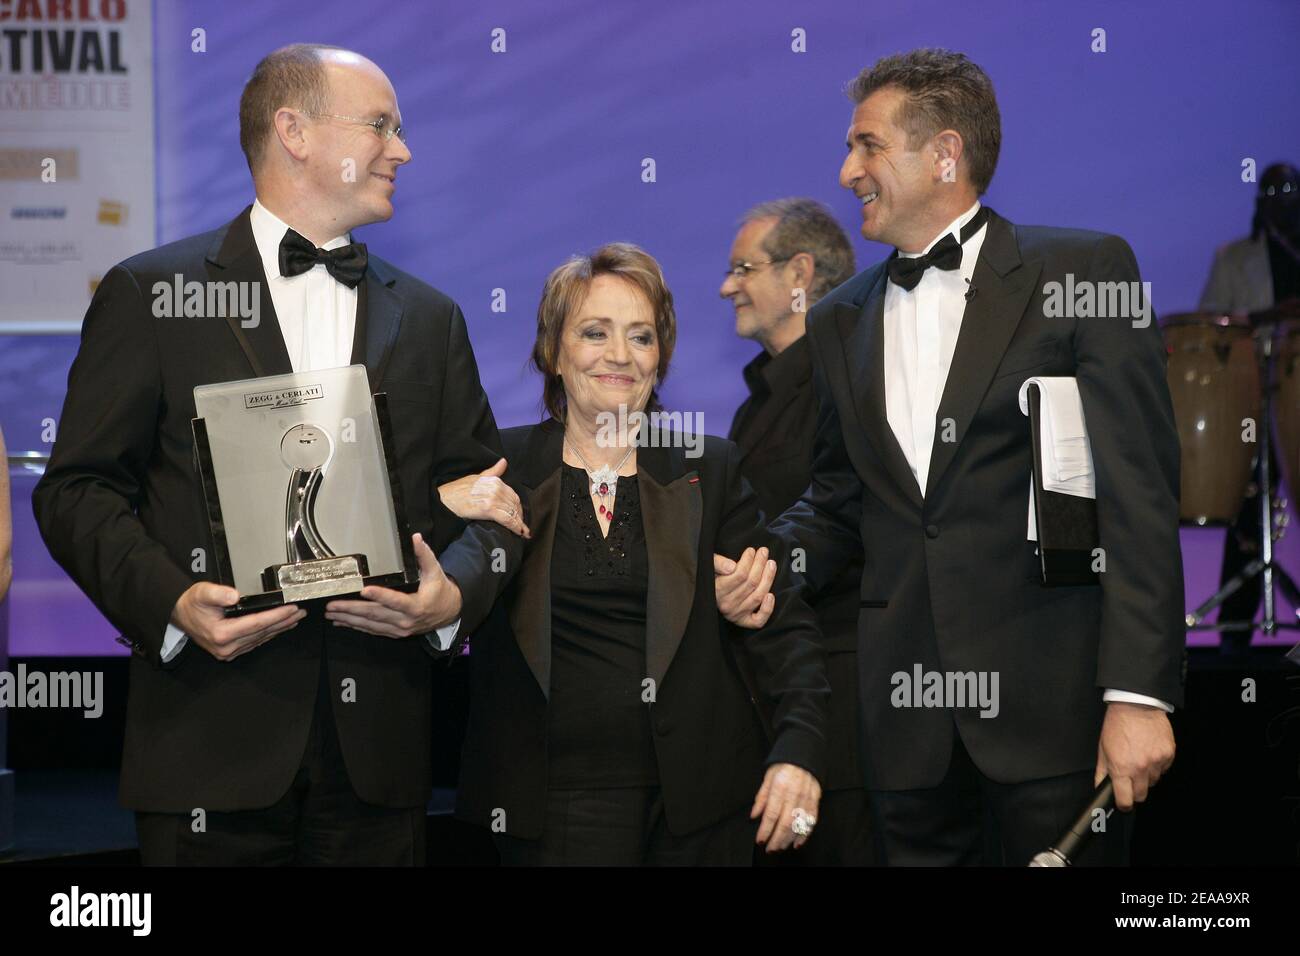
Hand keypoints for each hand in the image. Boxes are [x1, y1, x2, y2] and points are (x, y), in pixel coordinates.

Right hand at [171, 582, 304, 661]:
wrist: (179, 615)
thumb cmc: (192, 603)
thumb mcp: (202, 592)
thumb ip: (218, 593)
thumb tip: (234, 595)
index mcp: (221, 633)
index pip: (257, 623)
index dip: (276, 616)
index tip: (292, 608)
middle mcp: (226, 646)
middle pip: (262, 632)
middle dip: (284, 621)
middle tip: (301, 612)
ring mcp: (228, 652)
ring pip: (260, 639)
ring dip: (279, 628)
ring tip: (295, 618)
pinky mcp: (230, 652)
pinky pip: (254, 643)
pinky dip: (268, 634)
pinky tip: (279, 628)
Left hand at [324, 532, 462, 636]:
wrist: (449, 612)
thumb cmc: (440, 590)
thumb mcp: (435, 571)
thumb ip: (424, 555)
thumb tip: (415, 538)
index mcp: (416, 605)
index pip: (395, 600)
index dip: (380, 596)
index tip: (364, 590)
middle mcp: (406, 620)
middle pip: (375, 614)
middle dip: (352, 609)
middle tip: (332, 605)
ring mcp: (399, 629)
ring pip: (371, 624)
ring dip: (349, 619)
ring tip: (331, 613)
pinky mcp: (395, 633)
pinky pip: (373, 630)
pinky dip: (356, 626)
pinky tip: (342, 622)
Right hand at [437, 458, 528, 537]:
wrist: (443, 500)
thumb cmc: (456, 491)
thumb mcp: (475, 477)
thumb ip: (492, 472)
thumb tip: (504, 462)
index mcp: (494, 480)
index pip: (512, 495)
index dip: (517, 507)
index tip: (520, 516)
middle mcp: (495, 487)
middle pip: (514, 504)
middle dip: (519, 516)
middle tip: (522, 527)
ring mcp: (492, 497)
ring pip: (512, 512)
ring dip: (519, 524)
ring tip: (523, 533)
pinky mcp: (488, 509)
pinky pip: (507, 519)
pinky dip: (515, 527)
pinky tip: (519, 533)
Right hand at [714, 547, 776, 627]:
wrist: (707, 594)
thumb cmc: (711, 576)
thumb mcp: (709, 564)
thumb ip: (717, 563)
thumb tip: (731, 566)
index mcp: (717, 591)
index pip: (739, 575)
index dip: (748, 561)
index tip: (751, 550)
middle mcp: (727, 604)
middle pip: (751, 583)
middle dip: (760, 565)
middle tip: (764, 552)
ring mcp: (736, 614)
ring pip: (758, 596)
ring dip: (768, 578)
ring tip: (771, 564)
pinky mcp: (744, 621)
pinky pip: (758, 620)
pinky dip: (767, 609)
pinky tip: (771, 595)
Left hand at [751, 762, 821, 851]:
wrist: (804, 754)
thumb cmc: (784, 765)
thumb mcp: (768, 777)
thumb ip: (761, 798)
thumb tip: (754, 815)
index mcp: (780, 788)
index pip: (771, 814)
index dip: (765, 830)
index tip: (760, 840)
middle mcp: (794, 794)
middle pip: (785, 823)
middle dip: (776, 840)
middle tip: (770, 849)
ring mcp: (806, 799)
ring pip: (798, 825)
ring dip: (788, 840)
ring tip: (780, 847)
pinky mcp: (815, 801)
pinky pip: (811, 821)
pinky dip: (805, 834)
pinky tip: (797, 843)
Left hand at [1095, 701, 1175, 810]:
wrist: (1136, 706)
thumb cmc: (1117, 725)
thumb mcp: (1103, 748)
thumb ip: (1102, 771)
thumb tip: (1099, 787)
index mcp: (1121, 768)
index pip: (1125, 799)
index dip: (1123, 804)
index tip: (1123, 803)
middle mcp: (1140, 768)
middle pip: (1141, 795)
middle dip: (1135, 791)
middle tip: (1130, 779)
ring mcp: (1156, 762)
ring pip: (1153, 782)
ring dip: (1146, 776)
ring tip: (1139, 759)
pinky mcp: (1168, 754)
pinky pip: (1164, 769)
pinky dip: (1157, 765)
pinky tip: (1149, 752)